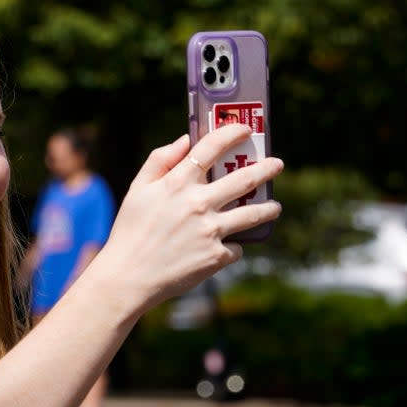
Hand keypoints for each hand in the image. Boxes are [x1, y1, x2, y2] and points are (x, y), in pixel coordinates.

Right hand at [91, 124, 281, 313]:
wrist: (128, 276)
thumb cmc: (130, 231)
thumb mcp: (137, 189)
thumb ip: (160, 160)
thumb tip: (186, 139)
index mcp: (177, 183)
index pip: (211, 147)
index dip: (232, 133)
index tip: (245, 129)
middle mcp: (198, 203)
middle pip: (245, 179)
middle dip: (266, 169)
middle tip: (277, 164)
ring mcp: (210, 230)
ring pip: (253, 213)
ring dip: (269, 208)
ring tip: (275, 207)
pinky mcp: (215, 256)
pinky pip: (236, 247)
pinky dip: (233, 245)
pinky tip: (228, 247)